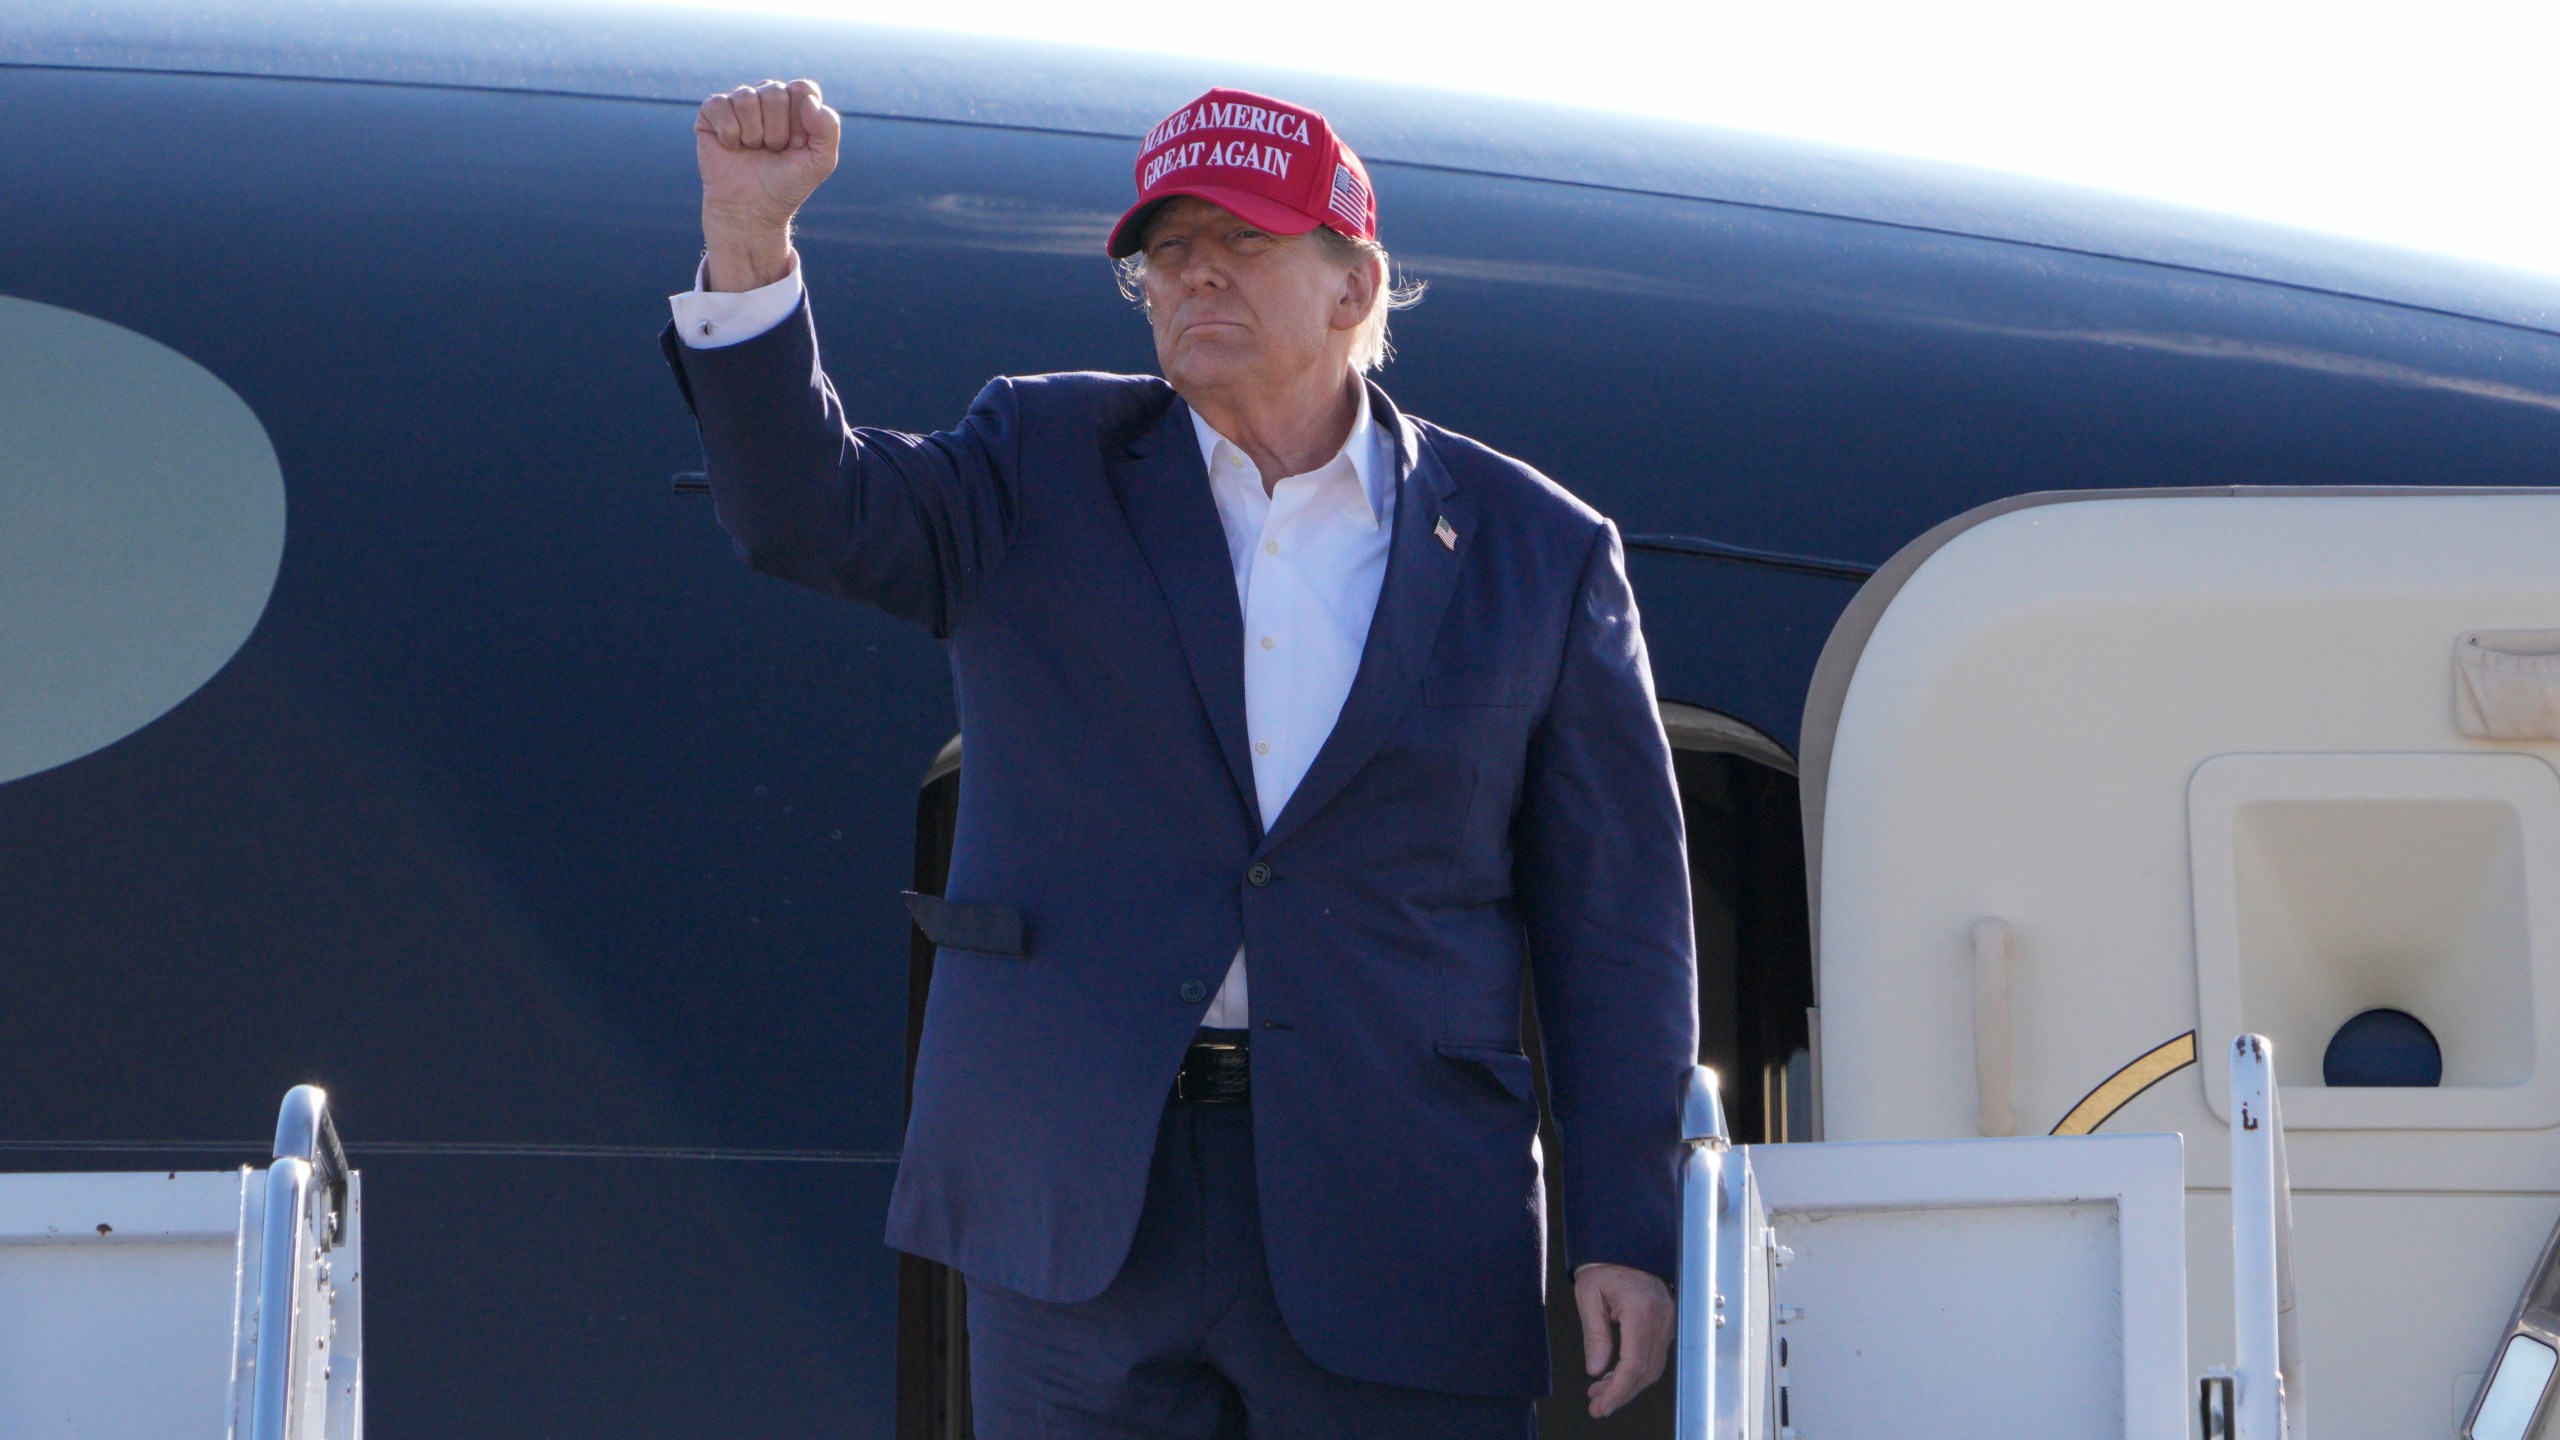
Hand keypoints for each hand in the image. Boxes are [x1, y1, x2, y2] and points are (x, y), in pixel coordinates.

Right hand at [694, 78, 840, 290]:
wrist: (752, 209)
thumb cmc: (787, 184)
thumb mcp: (821, 161)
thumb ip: (829, 128)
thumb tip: (808, 100)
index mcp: (795, 104)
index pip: (802, 88)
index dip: (801, 119)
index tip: (798, 145)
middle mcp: (767, 98)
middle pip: (774, 91)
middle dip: (777, 130)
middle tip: (773, 150)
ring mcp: (739, 103)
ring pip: (746, 97)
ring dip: (753, 134)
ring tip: (753, 150)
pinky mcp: (712, 112)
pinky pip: (719, 105)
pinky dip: (729, 133)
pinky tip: (731, 147)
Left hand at [1574, 1262, 1672, 1417]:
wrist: (1626, 1246)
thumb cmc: (1604, 1267)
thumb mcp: (1589, 1296)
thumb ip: (1594, 1334)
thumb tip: (1596, 1369)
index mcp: (1642, 1310)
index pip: (1634, 1364)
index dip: (1618, 1390)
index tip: (1601, 1406)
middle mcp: (1662, 1319)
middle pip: (1646, 1372)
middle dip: (1620, 1393)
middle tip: (1596, 1405)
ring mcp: (1668, 1322)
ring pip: (1652, 1368)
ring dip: (1627, 1385)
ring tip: (1600, 1393)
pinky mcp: (1667, 1324)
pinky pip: (1654, 1356)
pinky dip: (1636, 1372)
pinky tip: (1614, 1376)